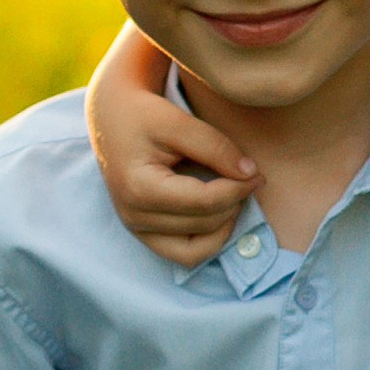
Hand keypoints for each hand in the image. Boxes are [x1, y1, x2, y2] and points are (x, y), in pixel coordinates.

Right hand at [84, 20, 254, 265]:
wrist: (112, 117)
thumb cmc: (143, 115)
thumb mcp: (178, 122)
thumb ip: (215, 147)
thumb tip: (251, 174)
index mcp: (139, 189)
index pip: (205, 202)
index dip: (239, 188)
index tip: (257, 172)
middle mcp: (134, 217)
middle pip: (205, 224)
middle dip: (235, 203)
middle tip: (248, 178)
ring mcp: (136, 229)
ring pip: (197, 250)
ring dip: (223, 226)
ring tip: (232, 196)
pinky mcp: (142, 233)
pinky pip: (183, 255)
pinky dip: (207, 240)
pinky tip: (218, 212)